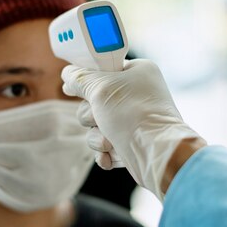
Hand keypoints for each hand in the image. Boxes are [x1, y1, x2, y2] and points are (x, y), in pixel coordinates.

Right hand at [62, 59, 205, 198]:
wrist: (158, 154)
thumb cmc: (133, 114)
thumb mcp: (101, 88)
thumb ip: (80, 79)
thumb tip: (68, 74)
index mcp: (137, 72)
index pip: (103, 69)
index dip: (86, 79)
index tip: (71, 89)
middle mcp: (136, 94)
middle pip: (94, 101)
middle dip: (91, 116)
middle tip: (99, 118)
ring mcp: (134, 119)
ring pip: (97, 125)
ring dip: (97, 137)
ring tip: (109, 143)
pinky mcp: (131, 141)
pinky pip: (106, 145)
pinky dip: (105, 152)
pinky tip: (109, 157)